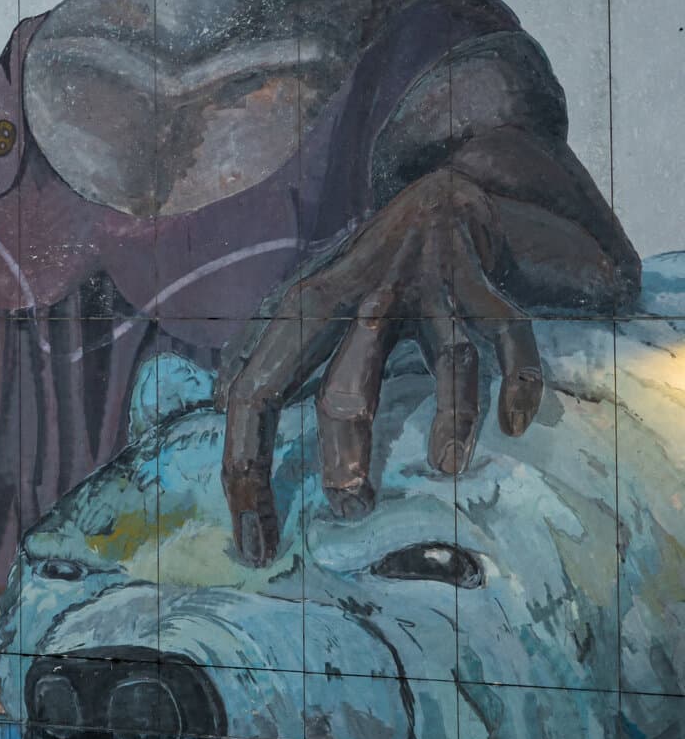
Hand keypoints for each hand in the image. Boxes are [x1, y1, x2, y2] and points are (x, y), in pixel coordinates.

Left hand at [217, 170, 543, 564]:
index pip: (256, 397)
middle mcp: (363, 301)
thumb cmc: (354, 265)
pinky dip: (517, 382)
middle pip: (346, 387)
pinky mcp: (485, 288)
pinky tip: (513, 425)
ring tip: (445, 469)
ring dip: (450, 419)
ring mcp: (430, 294)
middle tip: (349, 511)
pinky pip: (509, 339)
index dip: (247, 474)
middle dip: (344, 455)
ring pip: (444, 362)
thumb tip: (221, 401)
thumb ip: (257, 348)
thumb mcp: (295, 298)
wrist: (434, 194)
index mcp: (302, 311)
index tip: (254, 544)